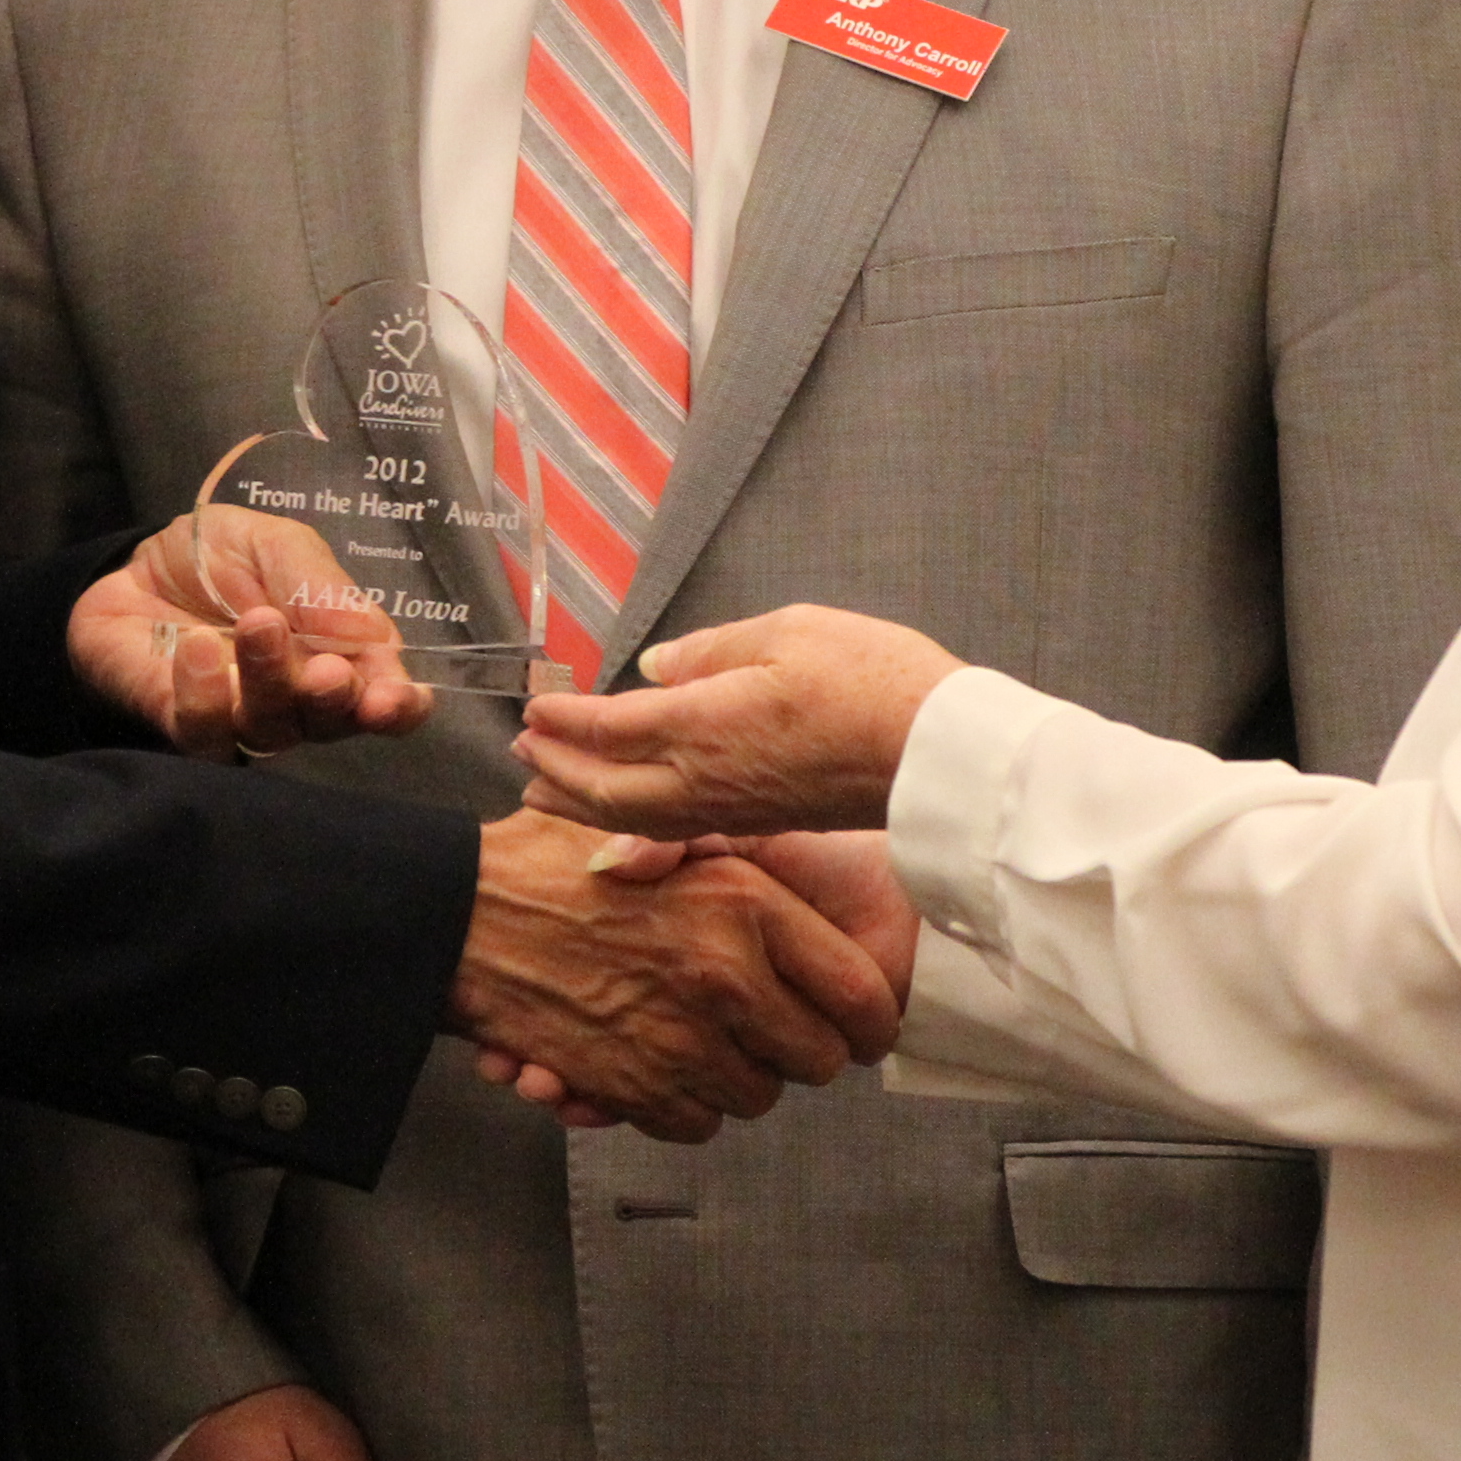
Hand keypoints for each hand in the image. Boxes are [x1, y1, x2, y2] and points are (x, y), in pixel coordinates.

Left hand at [71, 509, 436, 759]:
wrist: (130, 566)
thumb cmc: (217, 559)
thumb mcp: (274, 543)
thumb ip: (318, 583)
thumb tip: (371, 635)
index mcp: (339, 655)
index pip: (384, 697)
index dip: (397, 706)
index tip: (390, 699)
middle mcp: (299, 700)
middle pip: (332, 723)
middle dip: (336, 701)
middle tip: (327, 671)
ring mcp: (241, 720)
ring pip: (271, 730)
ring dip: (271, 683)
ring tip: (258, 624)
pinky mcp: (184, 728)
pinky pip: (204, 732)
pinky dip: (206, 694)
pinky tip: (198, 647)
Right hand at [445, 810, 897, 1141]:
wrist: (459, 914)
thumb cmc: (558, 862)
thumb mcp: (666, 836)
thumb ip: (743, 864)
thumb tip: (817, 909)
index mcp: (746, 903)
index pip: (859, 993)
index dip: (871, 1020)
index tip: (864, 1027)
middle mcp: (725, 977)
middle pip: (818, 1060)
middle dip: (803, 1052)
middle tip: (776, 1031)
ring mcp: (680, 1039)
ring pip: (758, 1097)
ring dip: (739, 1077)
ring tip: (706, 1038)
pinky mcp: (633, 1087)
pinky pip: (697, 1124)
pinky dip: (684, 1105)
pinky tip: (661, 1062)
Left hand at [508, 606, 962, 837]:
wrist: (940, 755)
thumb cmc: (874, 679)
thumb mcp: (789, 632)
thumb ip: (712, 651)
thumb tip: (656, 668)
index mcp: (701, 722)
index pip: (607, 726)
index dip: (562, 718)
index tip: (532, 705)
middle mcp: (704, 776)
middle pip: (604, 787)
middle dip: (555, 769)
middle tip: (521, 751)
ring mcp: (732, 807)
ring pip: (634, 818)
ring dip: (582, 803)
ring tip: (547, 791)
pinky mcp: (762, 821)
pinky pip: (674, 828)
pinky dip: (630, 822)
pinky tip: (627, 815)